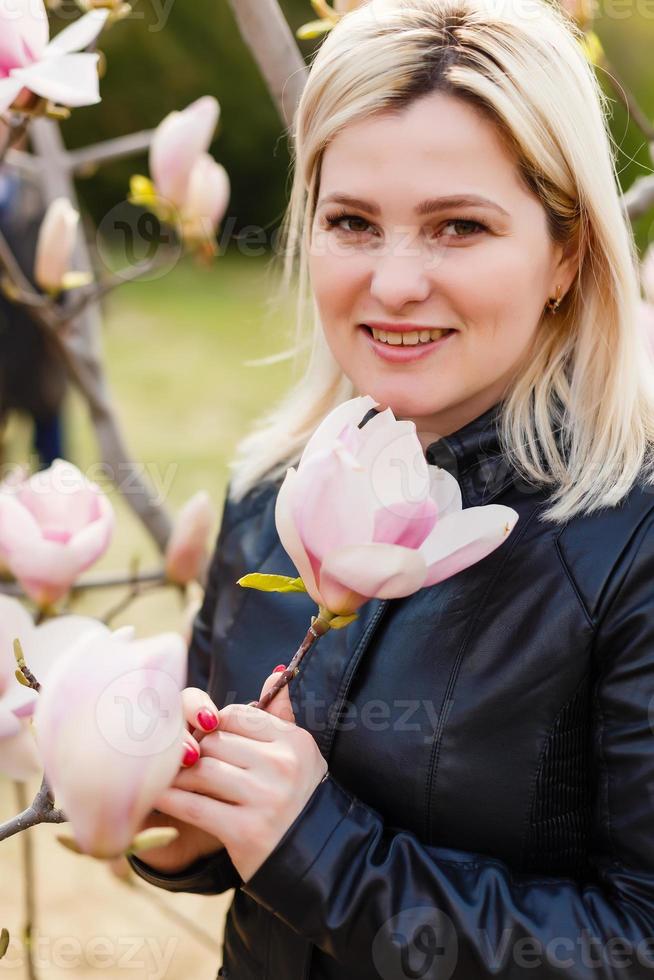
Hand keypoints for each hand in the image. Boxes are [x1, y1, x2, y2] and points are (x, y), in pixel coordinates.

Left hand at [151, 669, 328, 882]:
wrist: (318, 858)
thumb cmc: (301, 799)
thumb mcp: (300, 754)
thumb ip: (281, 714)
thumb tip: (276, 672)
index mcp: (293, 742)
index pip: (236, 716)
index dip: (213, 725)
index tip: (203, 737)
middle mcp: (282, 766)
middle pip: (216, 742)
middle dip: (194, 750)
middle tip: (179, 759)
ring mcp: (265, 798)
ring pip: (202, 771)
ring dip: (180, 775)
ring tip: (168, 777)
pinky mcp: (246, 830)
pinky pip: (195, 806)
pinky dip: (171, 799)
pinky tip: (157, 797)